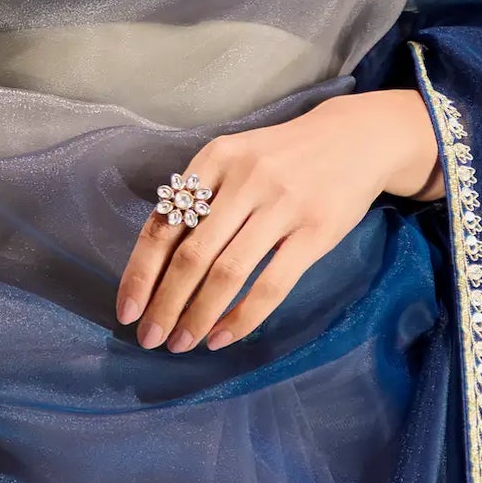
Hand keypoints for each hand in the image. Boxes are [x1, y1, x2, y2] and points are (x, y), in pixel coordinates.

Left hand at [114, 88, 440, 353]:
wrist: (355, 138)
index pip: (164, 223)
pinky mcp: (314, 232)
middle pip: (191, 254)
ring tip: (182, 344)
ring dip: (198, 316)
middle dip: (165, 304)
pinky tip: (223, 336)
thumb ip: (200, 197)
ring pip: (227, 274)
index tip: (126, 310)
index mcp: (214, 158)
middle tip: (150, 339)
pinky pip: (270, 285)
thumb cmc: (282, 156)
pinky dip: (242, 317)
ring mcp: (281, 206)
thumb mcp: (235, 158)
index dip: (141, 272)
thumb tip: (157, 262)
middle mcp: (243, 180)